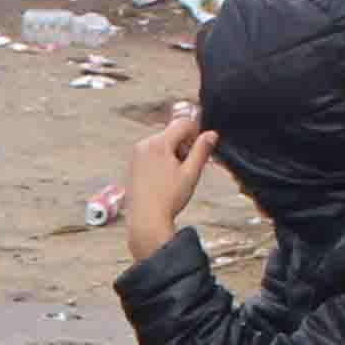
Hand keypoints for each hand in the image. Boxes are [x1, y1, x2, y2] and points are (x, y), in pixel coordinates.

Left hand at [122, 108, 217, 260]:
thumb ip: (202, 150)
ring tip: (176, 177)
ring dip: (173, 154)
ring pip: (162, 144)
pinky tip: (164, 180)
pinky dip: (161, 161)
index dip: (196, 134)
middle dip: (183, 146)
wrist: (146, 220)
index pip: (183, 124)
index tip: (200, 149)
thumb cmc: (167, 200)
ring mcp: (137, 155)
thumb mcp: (191, 173)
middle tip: (187, 167)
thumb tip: (211, 135)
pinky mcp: (133, 166)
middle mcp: (144, 145)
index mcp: (159, 144)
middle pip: (172, 133)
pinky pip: (152, 154)